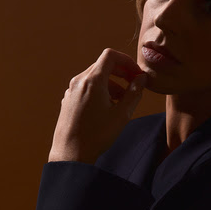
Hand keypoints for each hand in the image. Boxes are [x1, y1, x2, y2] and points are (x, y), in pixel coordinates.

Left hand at [48, 48, 147, 163]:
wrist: (70, 154)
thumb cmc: (97, 135)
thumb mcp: (122, 114)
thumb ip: (135, 92)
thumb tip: (142, 79)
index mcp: (92, 80)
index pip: (110, 56)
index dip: (127, 61)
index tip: (136, 73)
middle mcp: (79, 81)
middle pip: (103, 65)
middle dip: (121, 72)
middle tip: (134, 84)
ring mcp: (71, 90)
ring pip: (95, 77)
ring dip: (112, 83)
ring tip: (122, 100)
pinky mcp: (68, 100)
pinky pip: (86, 87)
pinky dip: (100, 90)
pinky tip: (107, 107)